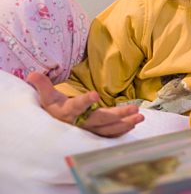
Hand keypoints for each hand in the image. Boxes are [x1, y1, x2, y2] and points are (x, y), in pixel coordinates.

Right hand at [27, 72, 143, 136]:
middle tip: (135, 108)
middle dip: (118, 115)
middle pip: (100, 119)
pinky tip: (133, 125)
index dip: (84, 101)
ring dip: (125, 123)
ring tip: (140, 117)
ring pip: (109, 129)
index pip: (76, 107)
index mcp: (67, 113)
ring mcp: (89, 132)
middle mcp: (79, 124)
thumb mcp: (46, 97)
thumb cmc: (52, 110)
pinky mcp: (95, 135)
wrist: (51, 131)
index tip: (94, 94)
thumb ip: (42, 85)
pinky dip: (122, 131)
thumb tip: (32, 73)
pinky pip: (109, 135)